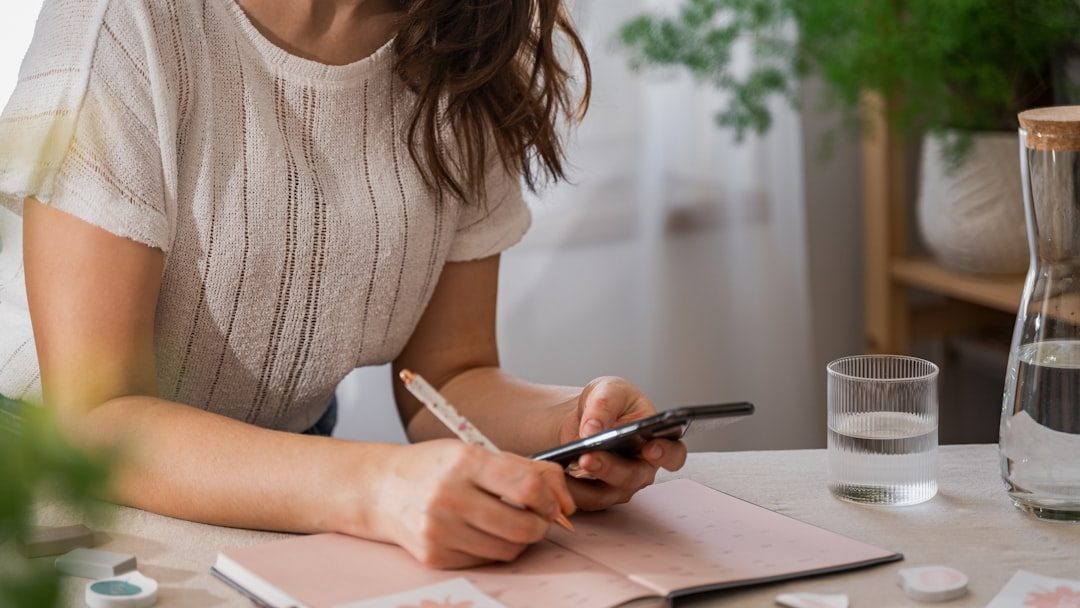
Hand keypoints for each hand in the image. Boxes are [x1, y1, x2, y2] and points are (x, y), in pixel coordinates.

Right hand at [372, 440, 574, 568]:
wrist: (382, 489)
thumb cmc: (436, 467)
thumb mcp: (477, 452)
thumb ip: (527, 468)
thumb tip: (567, 501)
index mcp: (463, 462)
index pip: (527, 486)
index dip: (550, 498)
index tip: (552, 502)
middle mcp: (448, 496)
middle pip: (523, 526)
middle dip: (541, 525)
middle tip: (537, 517)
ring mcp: (439, 530)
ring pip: (507, 550)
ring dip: (519, 540)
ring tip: (508, 522)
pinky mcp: (434, 556)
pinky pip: (484, 561)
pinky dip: (492, 549)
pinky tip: (480, 531)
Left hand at [555, 377, 687, 510]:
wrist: (582, 417)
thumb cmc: (607, 402)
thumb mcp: (607, 390)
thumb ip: (604, 404)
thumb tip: (594, 430)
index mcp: (657, 440)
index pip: (673, 453)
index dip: (665, 455)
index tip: (650, 449)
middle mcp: (642, 467)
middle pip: (634, 477)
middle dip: (611, 468)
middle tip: (588, 457)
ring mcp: (620, 485)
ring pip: (606, 494)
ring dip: (584, 484)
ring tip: (562, 468)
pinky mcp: (597, 495)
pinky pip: (584, 499)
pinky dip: (568, 488)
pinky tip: (553, 476)